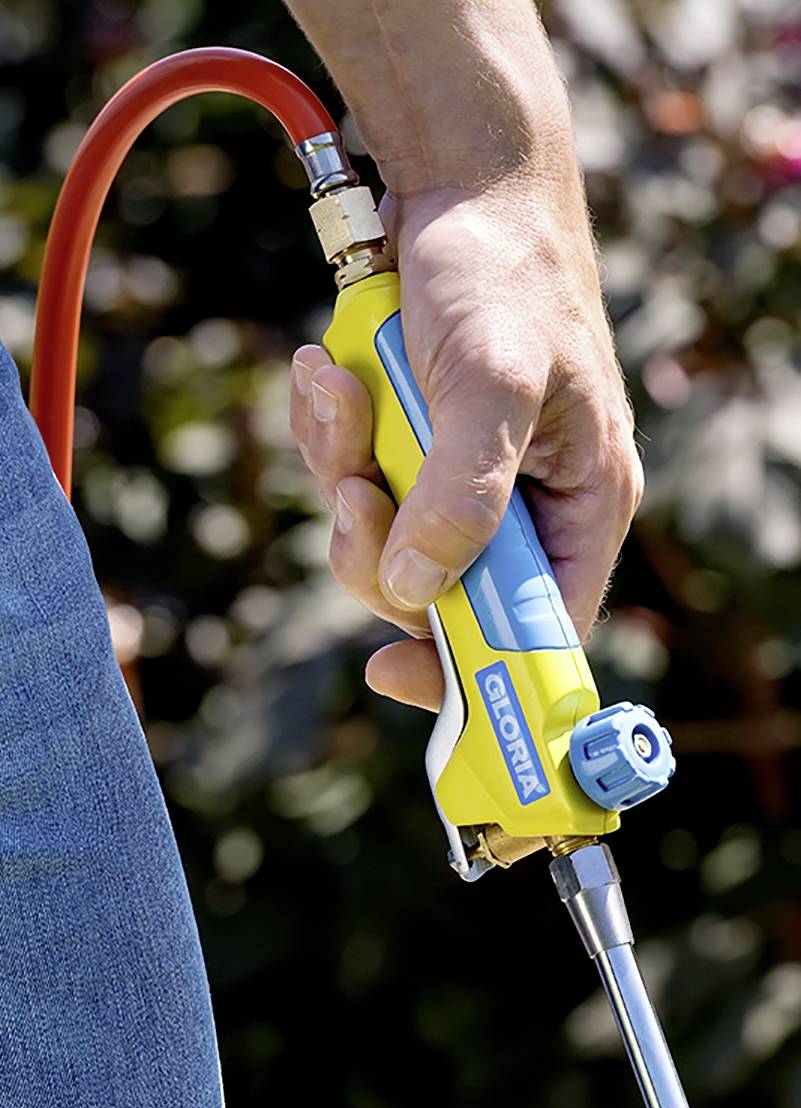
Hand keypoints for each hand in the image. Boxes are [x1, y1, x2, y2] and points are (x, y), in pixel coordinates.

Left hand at [290, 183, 642, 711]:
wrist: (459, 185)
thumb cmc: (503, 271)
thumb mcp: (494, 379)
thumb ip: (464, 492)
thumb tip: (416, 590)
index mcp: (580, 506)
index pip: (537, 630)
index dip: (470, 670)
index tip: (389, 671)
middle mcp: (525, 506)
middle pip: (438, 596)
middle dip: (377, 547)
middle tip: (354, 488)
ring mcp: (463, 478)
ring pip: (383, 538)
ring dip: (342, 473)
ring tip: (341, 391)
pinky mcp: (413, 446)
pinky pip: (356, 481)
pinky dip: (330, 437)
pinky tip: (329, 375)